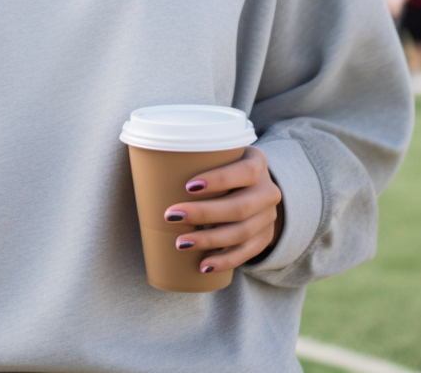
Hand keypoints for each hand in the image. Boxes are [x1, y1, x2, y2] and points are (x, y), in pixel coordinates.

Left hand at [163, 146, 282, 275]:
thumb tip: (151, 165)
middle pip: (240, 207)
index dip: (219, 180)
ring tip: (181, 243)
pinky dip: (224, 261)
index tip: (188, 186)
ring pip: (242, 233)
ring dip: (209, 240)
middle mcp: (268, 191)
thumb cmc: (227, 166)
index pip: (245, 172)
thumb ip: (199, 157)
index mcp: (258, 163)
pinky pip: (246, 254)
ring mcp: (269, 217)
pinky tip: (203, 264)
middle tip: (172, 216)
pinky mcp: (264, 238)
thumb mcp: (222, 155)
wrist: (257, 187)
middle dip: (204, 214)